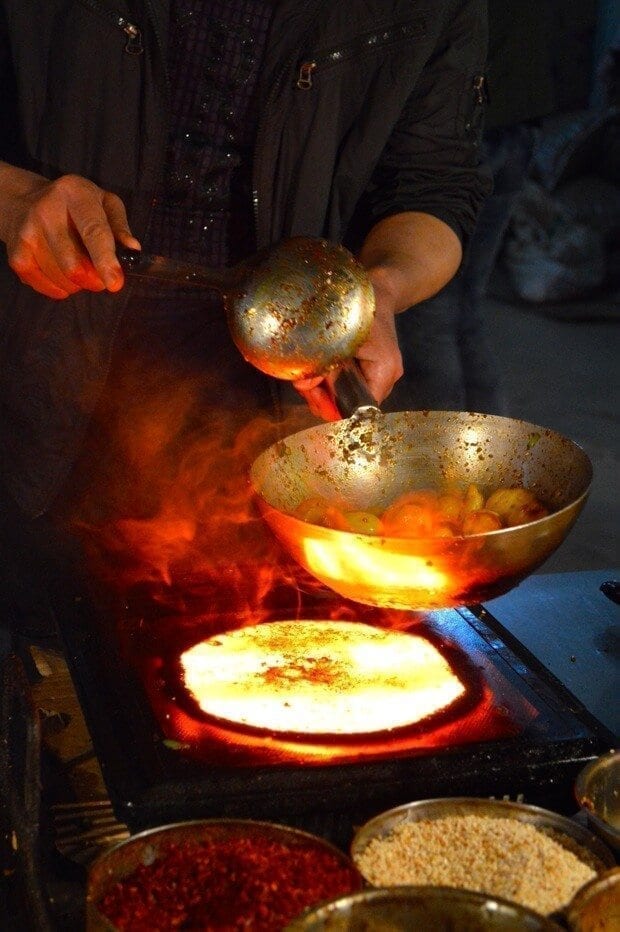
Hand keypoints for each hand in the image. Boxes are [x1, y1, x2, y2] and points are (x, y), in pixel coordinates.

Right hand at [0, 167, 139, 298]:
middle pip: (73, 263)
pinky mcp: (16, 254)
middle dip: (93, 280)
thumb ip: (120, 226)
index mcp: (75, 193)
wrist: (23, 201)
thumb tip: (133, 250)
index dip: (105, 260)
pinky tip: (60, 272)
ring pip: (61, 278)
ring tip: (78, 267)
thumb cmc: (75, 205)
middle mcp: (46, 210)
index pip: (93, 231)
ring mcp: (27, 232)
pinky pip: (45, 285)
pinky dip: (59, 287)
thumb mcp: (104, 203)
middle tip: (99, 277)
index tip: (115, 283)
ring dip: (77, 284)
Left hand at [293, 284, 402, 419]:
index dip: (336, 409)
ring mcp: (380, 373)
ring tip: (307, 378)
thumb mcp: (339, 338)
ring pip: (349, 393)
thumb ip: (322, 365)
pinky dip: (331, 379)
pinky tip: (316, 372)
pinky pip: (349, 381)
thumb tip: (305, 384)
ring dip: (325, 389)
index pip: (361, 407)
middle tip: (305, 387)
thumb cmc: (362, 309)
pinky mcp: (370, 367)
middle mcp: (386, 378)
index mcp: (384, 372)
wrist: (377, 289)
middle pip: (353, 403)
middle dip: (326, 398)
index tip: (315, 401)